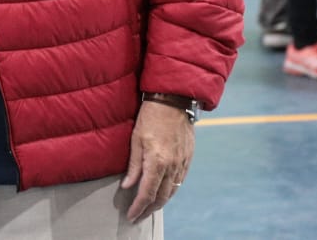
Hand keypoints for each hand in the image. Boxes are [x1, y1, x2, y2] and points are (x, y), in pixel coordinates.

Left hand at [121, 99, 195, 221]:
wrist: (174, 101)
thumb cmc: (151, 116)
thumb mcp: (136, 139)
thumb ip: (133, 165)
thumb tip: (128, 185)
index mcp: (157, 162)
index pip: (147, 193)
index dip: (138, 207)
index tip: (131, 215)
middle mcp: (172, 166)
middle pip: (161, 197)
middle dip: (149, 209)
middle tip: (139, 216)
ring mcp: (182, 163)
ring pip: (172, 191)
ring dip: (161, 202)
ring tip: (149, 208)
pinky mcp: (188, 158)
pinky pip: (180, 181)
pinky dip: (171, 191)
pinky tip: (164, 192)